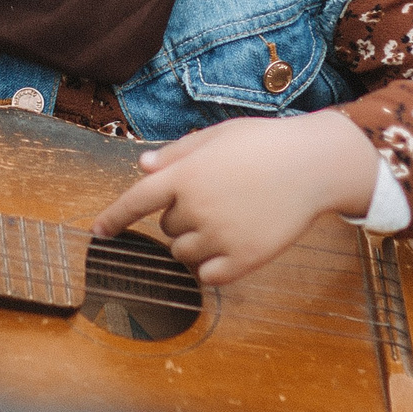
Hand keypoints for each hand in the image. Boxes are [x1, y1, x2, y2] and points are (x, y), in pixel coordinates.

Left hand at [89, 109, 383, 285]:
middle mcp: (198, 207)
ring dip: (195, 241)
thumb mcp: (217, 136)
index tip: (98, 231)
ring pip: (184, 253)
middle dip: (182, 216)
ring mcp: (221, 236)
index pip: (135, 201)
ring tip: (230, 216)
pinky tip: (231, 246)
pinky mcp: (244, 259)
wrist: (314, 164)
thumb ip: (177, 153)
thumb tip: (143, 167)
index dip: (113, 217)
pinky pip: (208, 275)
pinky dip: (211, 266)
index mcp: (186, 175)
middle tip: (219, 196)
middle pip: (167, 228)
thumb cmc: (264, 144)